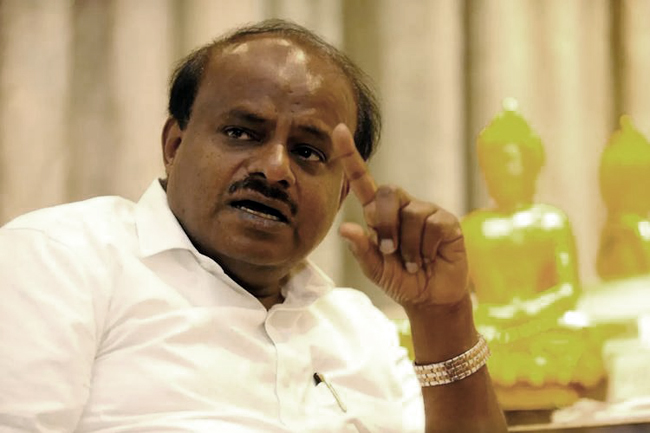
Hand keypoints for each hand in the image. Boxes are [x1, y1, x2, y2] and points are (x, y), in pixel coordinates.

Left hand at [333, 124, 468, 308]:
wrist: (431, 298)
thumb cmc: (400, 280)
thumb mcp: (375, 270)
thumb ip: (361, 250)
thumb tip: (345, 228)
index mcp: (378, 214)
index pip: (362, 180)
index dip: (350, 156)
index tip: (338, 131)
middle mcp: (401, 207)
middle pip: (387, 192)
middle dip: (385, 225)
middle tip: (390, 251)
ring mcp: (425, 211)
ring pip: (411, 214)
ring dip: (408, 244)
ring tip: (413, 262)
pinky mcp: (446, 221)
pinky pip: (433, 224)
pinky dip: (426, 247)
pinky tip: (429, 258)